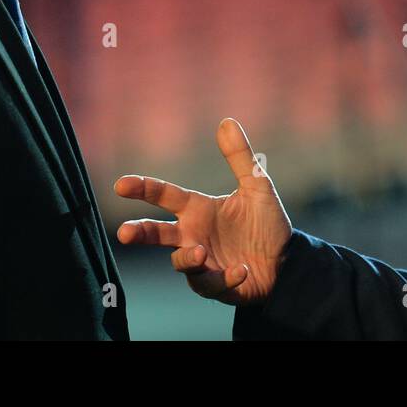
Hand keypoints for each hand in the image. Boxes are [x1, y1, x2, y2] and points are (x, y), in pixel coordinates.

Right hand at [114, 118, 292, 304]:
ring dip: (188, 258)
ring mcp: (202, 263)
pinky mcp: (216, 285)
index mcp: (197, 209)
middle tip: (124, 233)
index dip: (143, 188)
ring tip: (201, 252)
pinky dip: (224, 277)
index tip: (121, 184)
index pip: (164, 195)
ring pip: (181, 262)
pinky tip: (241, 269)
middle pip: (156, 233)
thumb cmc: (265, 223)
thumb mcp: (256, 186)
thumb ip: (240, 157)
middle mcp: (193, 235)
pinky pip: (212, 284)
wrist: (286, 260)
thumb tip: (227, 121)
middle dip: (138, 232)